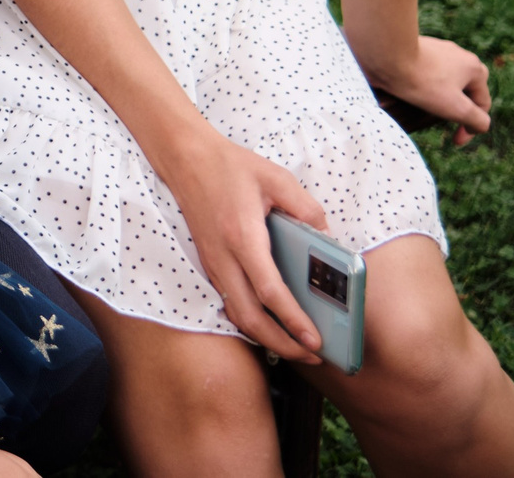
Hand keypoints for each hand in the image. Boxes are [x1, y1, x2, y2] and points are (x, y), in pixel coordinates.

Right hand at [153, 127, 333, 362]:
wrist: (185, 158)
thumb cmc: (230, 167)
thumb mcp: (276, 178)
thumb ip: (306, 209)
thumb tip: (328, 240)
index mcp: (242, 236)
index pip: (270, 291)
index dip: (294, 321)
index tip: (316, 341)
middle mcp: (224, 258)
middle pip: (251, 318)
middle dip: (283, 344)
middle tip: (313, 354)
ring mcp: (214, 264)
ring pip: (239, 316)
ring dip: (268, 338)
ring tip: (298, 346)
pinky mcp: (211, 265)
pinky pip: (232, 304)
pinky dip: (254, 323)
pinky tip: (275, 324)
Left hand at [362, 33, 493, 146]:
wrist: (385, 54)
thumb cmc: (422, 81)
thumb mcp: (456, 107)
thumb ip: (476, 119)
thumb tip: (482, 125)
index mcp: (474, 67)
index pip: (482, 104)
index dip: (472, 128)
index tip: (455, 142)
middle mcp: (459, 55)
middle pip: (466, 91)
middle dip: (459, 109)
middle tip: (447, 123)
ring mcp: (438, 50)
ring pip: (447, 82)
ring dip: (442, 99)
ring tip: (429, 112)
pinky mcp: (418, 50)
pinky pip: (429, 73)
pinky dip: (427, 87)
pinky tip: (415, 95)